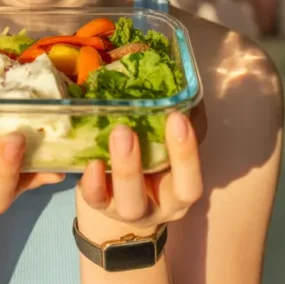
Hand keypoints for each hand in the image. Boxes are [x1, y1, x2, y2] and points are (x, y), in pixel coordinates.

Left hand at [78, 109, 203, 233]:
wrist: (118, 188)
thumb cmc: (148, 154)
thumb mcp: (160, 138)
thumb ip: (168, 115)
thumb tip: (171, 74)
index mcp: (180, 187)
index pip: (192, 180)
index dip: (187, 153)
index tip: (177, 117)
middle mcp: (161, 205)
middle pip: (162, 196)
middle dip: (161, 160)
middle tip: (129, 129)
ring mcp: (130, 209)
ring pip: (131, 203)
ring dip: (124, 168)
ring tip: (116, 134)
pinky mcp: (101, 206)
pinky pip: (97, 201)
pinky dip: (93, 182)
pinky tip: (92, 161)